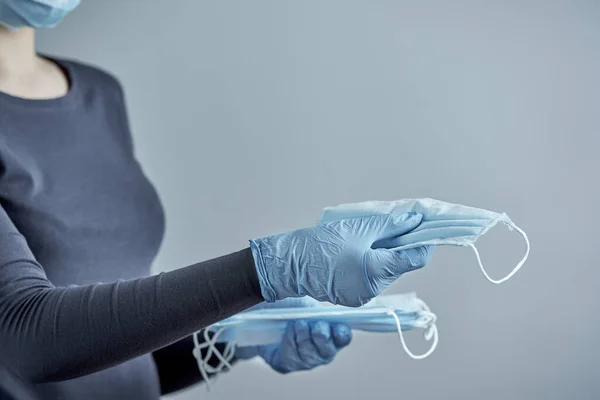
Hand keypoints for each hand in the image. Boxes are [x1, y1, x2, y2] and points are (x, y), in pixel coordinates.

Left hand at [235, 298, 351, 373]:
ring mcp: (306, 360)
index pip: (343, 337)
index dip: (342, 334)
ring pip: (309, 354)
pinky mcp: (289, 365)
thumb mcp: (305, 304)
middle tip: (316, 326)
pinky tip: (287, 333)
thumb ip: (315, 309)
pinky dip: (290, 343)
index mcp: (332, 334)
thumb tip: (318, 312)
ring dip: (304, 338)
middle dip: (322, 337)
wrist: (265, 318)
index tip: (336, 327)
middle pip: (327, 349)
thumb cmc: (291, 310)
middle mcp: (322, 351)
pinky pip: (292, 357)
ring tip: (298, 324)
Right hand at [251, 212, 432, 306]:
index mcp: (377, 270)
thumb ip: (391, 226)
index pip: (415, 258)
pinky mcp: (353, 297)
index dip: (425, 241)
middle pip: (400, 265)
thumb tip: (416, 220)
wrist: (290, 263)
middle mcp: (374, 289)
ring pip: (385, 272)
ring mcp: (363, 296)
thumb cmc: (322, 243)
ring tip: (368, 238)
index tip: (428, 227)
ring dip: (384, 255)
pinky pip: (371, 279)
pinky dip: (370, 265)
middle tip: (394, 226)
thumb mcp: (359, 228)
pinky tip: (356, 252)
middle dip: (401, 246)